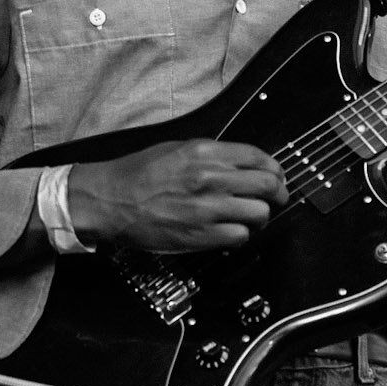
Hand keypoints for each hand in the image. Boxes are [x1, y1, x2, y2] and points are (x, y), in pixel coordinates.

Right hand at [67, 139, 287, 251]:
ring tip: (248, 217)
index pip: (260, 158)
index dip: (275, 170)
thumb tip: (244, 164)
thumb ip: (213, 155)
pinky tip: (229, 231)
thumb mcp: (177, 149)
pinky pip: (240, 236)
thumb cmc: (137, 175)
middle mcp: (210, 178)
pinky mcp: (201, 235)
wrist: (109, 200)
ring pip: (260, 213)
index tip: (276, 177)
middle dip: (277, 194)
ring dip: (259, 217)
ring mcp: (207, 208)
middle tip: (275, 199)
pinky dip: (240, 235)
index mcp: (205, 152)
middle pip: (268, 186)